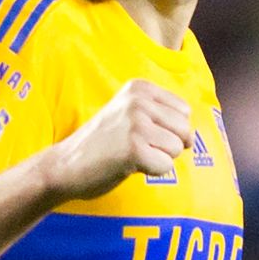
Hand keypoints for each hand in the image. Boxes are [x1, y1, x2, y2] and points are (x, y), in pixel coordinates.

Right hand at [48, 80, 192, 201]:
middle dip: (167, 145)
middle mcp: (138, 101)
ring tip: (130, 154)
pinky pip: (165, 167)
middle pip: (184, 129)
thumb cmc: (102, 143)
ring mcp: (136, 123)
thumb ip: (161, 116)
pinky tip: (127, 165)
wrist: (66, 164)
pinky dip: (150, 172)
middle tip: (136, 146)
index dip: (168, 129)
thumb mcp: (129, 114)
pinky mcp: (134, 148)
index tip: (140, 132)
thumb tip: (193, 137)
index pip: (184, 111)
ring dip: (157, 158)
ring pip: (177, 149)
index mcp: (139, 87)